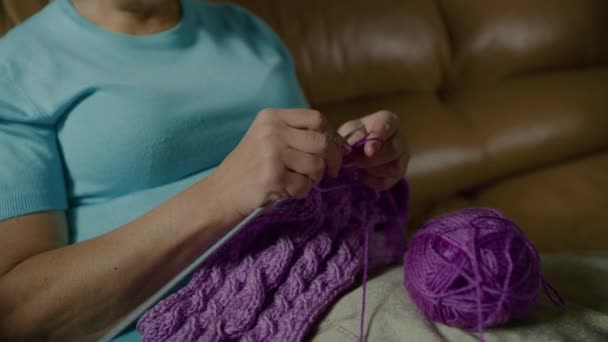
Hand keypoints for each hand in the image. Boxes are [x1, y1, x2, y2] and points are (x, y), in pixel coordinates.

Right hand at [207, 108, 342, 218]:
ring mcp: (272, 154)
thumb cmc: (250, 166)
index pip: (316, 118)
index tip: (329, 151)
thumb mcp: (267, 137)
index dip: (329, 135)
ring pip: (317, 165)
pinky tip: (286, 190)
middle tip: (317, 172)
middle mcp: (272, 131)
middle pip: (321, 142)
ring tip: (296, 180)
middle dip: (327, 160)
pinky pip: (305, 185)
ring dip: (313, 178)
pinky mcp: (273, 177)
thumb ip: (296, 133)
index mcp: (272, 117)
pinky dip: (301, 191)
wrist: (222, 191)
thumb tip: (338, 142)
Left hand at [338, 110, 408, 190]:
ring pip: (394, 168)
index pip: (387, 127)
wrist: (357, 150)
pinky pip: (389, 181)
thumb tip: (348, 150)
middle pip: (392, 150)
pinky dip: (372, 182)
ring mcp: (402, 155)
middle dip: (369, 161)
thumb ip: (350, 139)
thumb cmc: (354, 136)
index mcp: (387, 120)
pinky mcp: (400, 172)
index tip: (369, 151)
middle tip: (351, 163)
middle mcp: (399, 136)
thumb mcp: (348, 132)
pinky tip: (363, 176)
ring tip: (357, 168)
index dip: (378, 140)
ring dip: (372, 171)